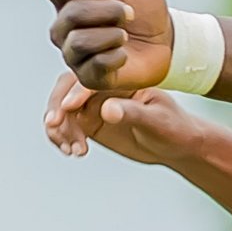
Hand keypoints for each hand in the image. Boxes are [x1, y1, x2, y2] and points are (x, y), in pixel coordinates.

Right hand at [42, 0, 172, 93]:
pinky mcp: (90, 77)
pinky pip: (95, 65)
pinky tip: (125, 53)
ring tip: (126, 33)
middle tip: (130, 12)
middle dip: (107, 10)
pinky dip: (116, 55)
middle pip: (71, 14)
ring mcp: (74, 54)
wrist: (166, 37)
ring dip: (111, 33)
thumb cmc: (140, 2)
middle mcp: (64, 27)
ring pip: (79, 42)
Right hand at [43, 71, 201, 163]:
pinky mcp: (90, 123)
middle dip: (57, 108)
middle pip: (66, 90)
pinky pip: (66, 127)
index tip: (66, 109)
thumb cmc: (174, 127)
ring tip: (72, 149)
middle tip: (54, 127)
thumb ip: (132, 113)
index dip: (75, 93)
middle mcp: (101, 88)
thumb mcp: (156, 120)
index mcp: (119, 78)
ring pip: (62, 110)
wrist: (177, 146)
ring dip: (59, 129)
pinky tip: (74, 152)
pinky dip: (62, 138)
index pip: (90, 80)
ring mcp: (93, 105)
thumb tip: (107, 110)